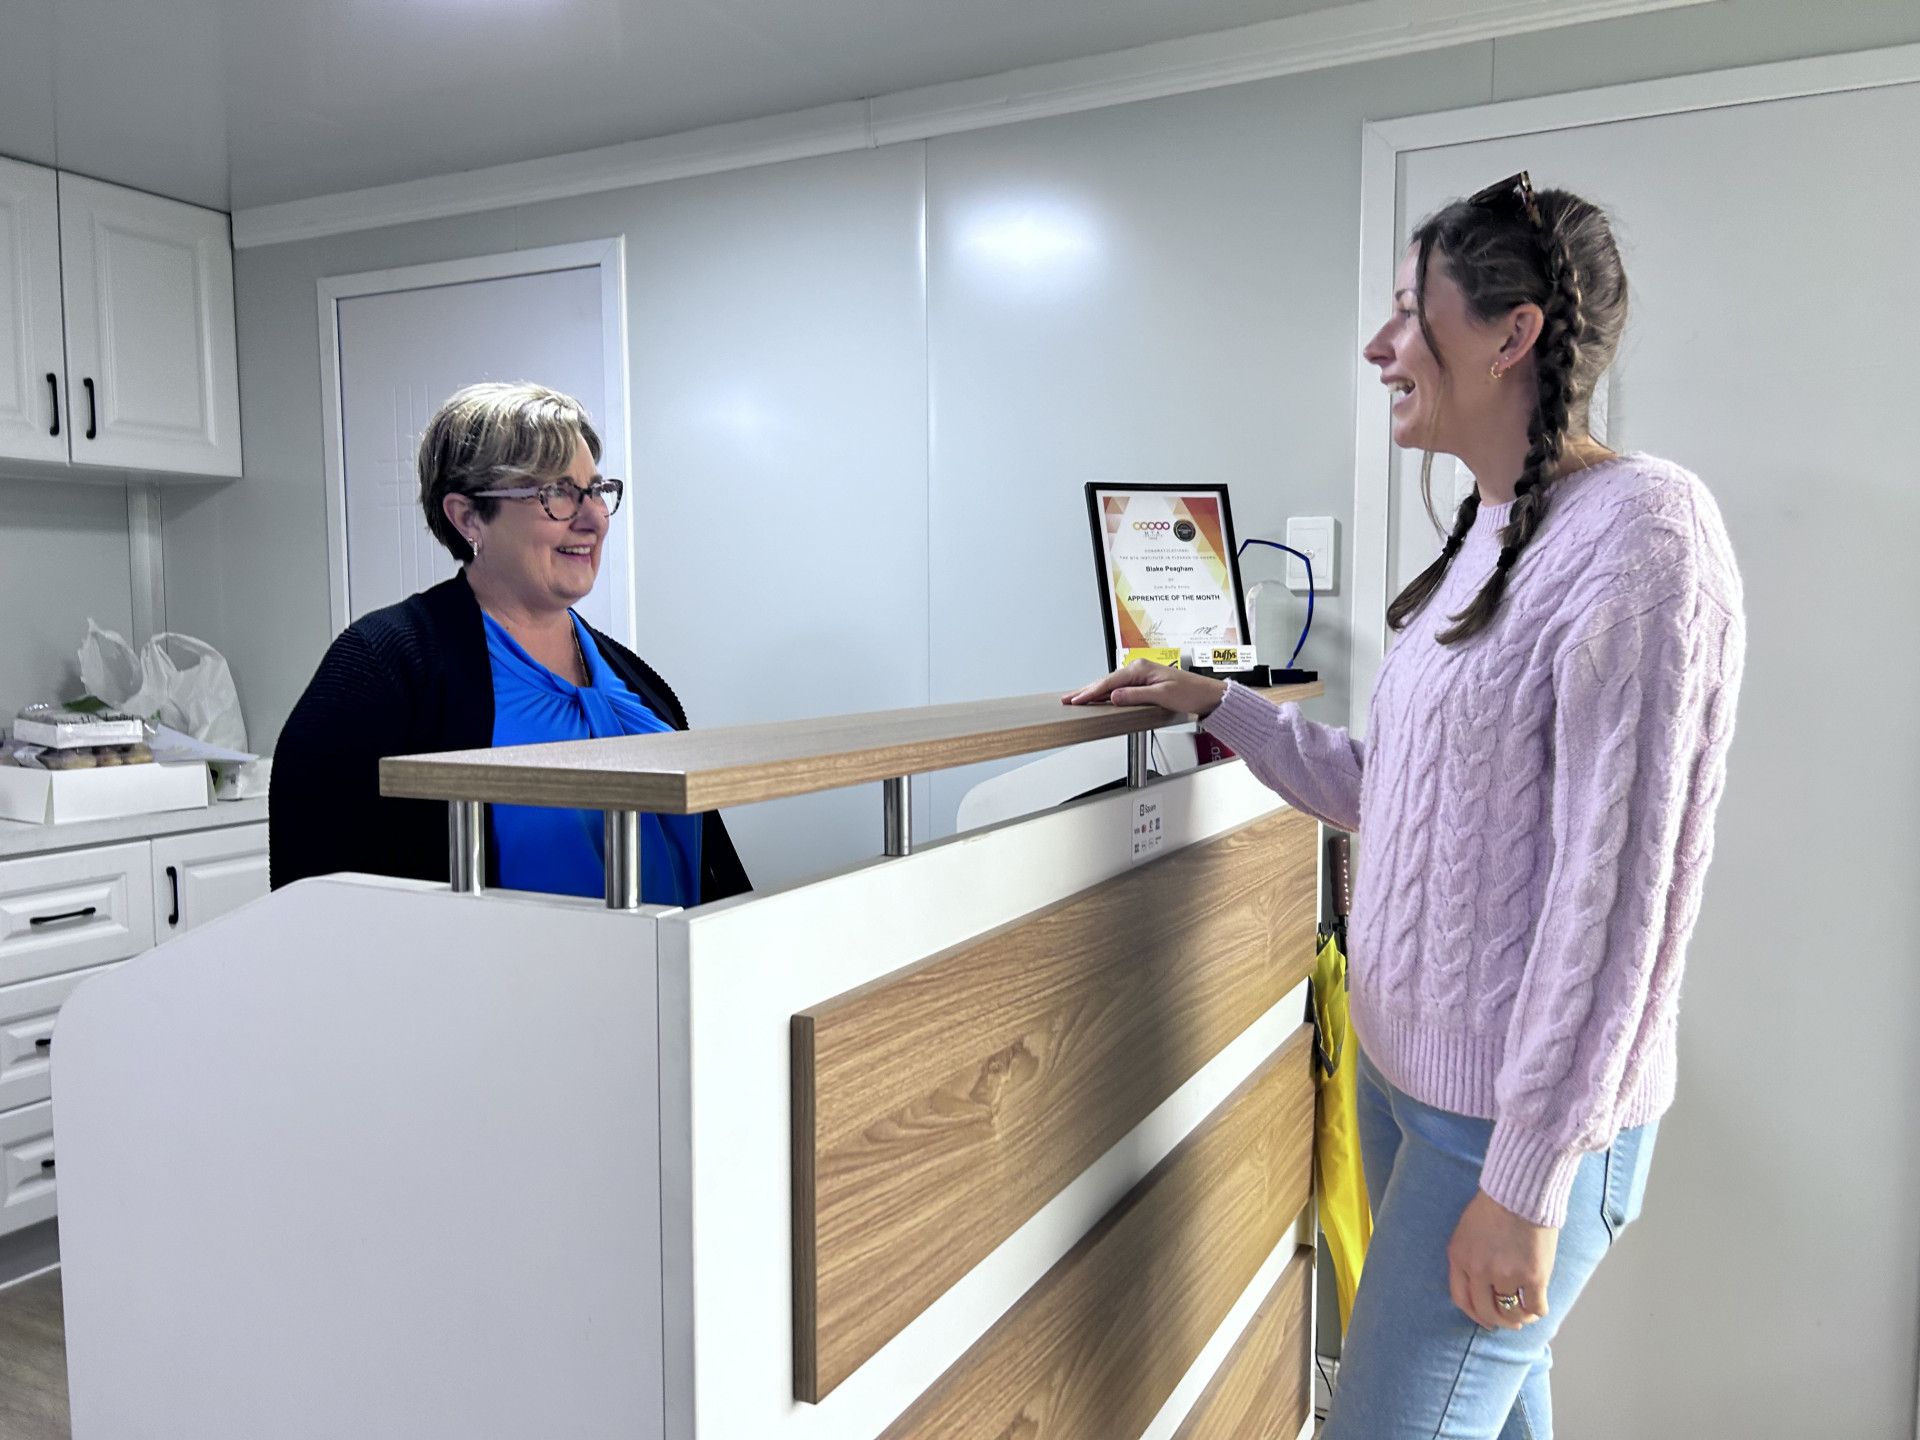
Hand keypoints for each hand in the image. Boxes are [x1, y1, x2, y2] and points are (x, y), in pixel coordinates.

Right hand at [1062, 661, 1227, 716]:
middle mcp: (1139, 669)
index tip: (1076, 700)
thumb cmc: (1191, 693)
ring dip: (1094, 692)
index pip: (1110, 682)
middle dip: (1086, 690)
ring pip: (1111, 684)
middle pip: (1106, 681)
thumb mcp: (1162, 696)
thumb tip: (1114, 696)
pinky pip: (1120, 687)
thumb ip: (1136, 696)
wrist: (1208, 695)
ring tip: (1077, 698)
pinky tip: (1100, 697)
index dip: (1091, 692)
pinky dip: (1106, 693)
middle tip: (1067, 699)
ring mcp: (1142, 676)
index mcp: (1141, 669)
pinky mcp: (1145, 683)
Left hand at [1447, 1190, 1556, 1329]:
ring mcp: (1505, 1275)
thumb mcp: (1467, 1230)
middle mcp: (1479, 1270)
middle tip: (1509, 1322)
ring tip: (1525, 1314)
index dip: (1474, 1314)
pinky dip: (1536, 1312)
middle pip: (1485, 1310)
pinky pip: (1535, 1308)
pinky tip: (1538, 1306)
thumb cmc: (1495, 1205)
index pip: (1461, 1299)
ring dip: (1518, 1318)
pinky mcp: (1532, 1277)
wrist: (1520, 1191)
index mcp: (1459, 1257)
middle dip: (1497, 1320)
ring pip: (1511, 1313)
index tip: (1485, 1320)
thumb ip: (1469, 1257)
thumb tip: (1481, 1285)